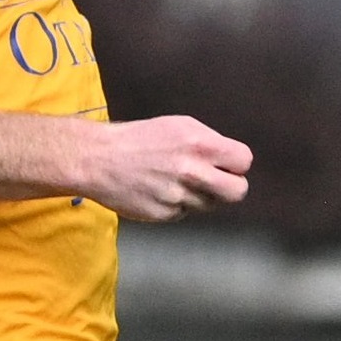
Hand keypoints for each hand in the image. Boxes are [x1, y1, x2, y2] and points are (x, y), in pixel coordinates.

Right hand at [76, 115, 250, 221]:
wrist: (97, 159)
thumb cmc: (137, 139)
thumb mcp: (178, 126)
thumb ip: (207, 142)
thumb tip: (228, 161)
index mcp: (199, 144)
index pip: (244, 161)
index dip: (235, 164)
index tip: (225, 165)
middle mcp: (192, 171)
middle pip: (238, 191)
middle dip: (230, 186)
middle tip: (214, 182)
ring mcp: (178, 196)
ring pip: (210, 205)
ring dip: (200, 196)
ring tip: (176, 183)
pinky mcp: (164, 214)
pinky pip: (184, 213)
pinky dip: (176, 205)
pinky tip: (159, 191)